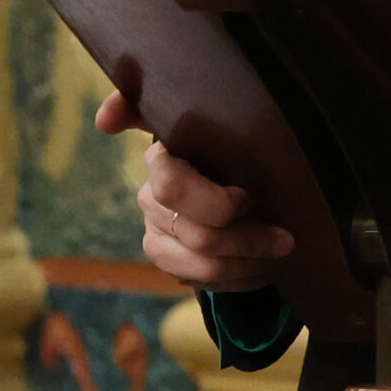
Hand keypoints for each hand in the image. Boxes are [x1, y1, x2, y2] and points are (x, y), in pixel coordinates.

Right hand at [93, 91, 293, 292]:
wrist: (227, 176)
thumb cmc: (222, 147)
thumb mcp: (210, 123)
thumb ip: (153, 108)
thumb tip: (104, 120)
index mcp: (160, 160)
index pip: (173, 186)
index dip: (215, 201)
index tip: (245, 199)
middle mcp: (150, 199)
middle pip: (201, 234)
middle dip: (248, 238)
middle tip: (286, 237)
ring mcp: (154, 234)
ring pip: (203, 264)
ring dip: (248, 261)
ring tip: (280, 250)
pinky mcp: (166, 262)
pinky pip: (203, 282)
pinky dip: (239, 277)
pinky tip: (261, 266)